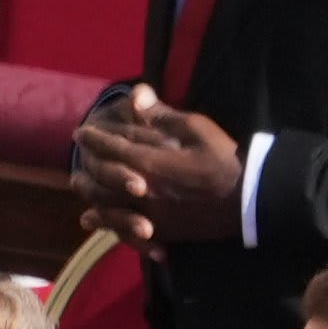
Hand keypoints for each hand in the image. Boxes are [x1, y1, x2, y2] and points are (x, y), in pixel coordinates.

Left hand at [71, 85, 244, 247]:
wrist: (250, 201)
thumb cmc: (224, 160)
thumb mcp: (196, 129)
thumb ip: (162, 116)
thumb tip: (136, 95)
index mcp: (151, 163)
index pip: (112, 148)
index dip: (94, 138)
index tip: (80, 132)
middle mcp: (143, 192)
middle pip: (103, 179)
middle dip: (88, 165)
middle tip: (77, 156)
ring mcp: (151, 215)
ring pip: (108, 206)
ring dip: (90, 194)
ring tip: (78, 185)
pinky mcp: (162, 232)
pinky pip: (125, 229)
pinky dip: (106, 223)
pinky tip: (93, 220)